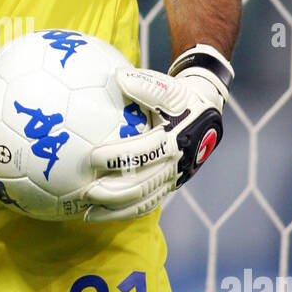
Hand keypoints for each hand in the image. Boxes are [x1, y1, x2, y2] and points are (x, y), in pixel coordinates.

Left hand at [84, 44, 233, 221]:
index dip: (117, 157)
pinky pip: (146, 205)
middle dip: (112, 192)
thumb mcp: (169, 87)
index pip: (142, 153)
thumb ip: (146, 84)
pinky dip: (123, 212)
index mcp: (174, 140)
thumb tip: (118, 77)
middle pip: (141, 185)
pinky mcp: (169, 187)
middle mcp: (175, 164)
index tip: (91, 158)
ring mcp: (173, 179)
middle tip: (85, 192)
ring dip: (114, 209)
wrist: (206, 115)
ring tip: (87, 213)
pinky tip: (99, 214)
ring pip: (142, 201)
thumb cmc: (180, 98)